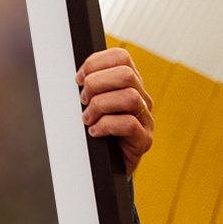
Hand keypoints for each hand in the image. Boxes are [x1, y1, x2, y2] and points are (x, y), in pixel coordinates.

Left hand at [76, 48, 153, 175]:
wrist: (106, 166)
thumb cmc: (97, 131)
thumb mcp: (91, 104)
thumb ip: (89, 87)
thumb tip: (77, 76)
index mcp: (129, 84)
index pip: (120, 57)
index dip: (95, 63)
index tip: (79, 79)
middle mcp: (141, 98)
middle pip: (126, 74)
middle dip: (96, 84)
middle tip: (83, 100)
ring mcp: (145, 119)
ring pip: (129, 97)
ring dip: (100, 106)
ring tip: (88, 118)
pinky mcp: (143, 140)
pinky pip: (129, 124)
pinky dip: (105, 126)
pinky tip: (95, 132)